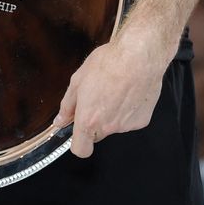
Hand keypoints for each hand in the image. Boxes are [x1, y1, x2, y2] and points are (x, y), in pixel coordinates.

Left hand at [52, 15, 174, 157]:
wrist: (140, 54)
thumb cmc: (110, 62)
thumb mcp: (79, 79)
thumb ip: (68, 104)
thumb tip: (61, 120)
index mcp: (88, 119)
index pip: (81, 149)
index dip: (79, 143)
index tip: (80, 132)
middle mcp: (107, 127)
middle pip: (98, 134)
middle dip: (97, 121)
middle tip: (100, 98)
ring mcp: (126, 125)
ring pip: (116, 125)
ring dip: (115, 113)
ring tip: (118, 89)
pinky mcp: (143, 119)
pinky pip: (132, 119)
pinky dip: (131, 110)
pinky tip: (131, 91)